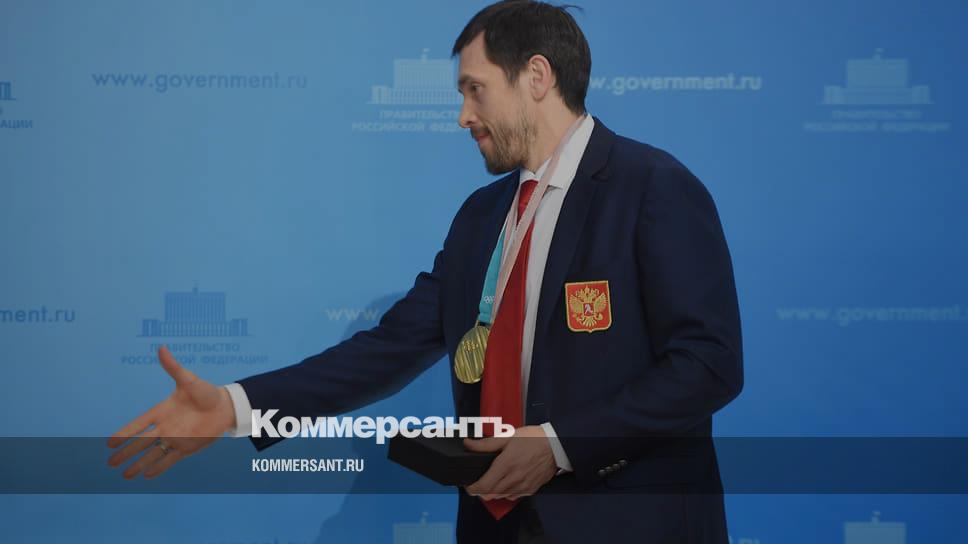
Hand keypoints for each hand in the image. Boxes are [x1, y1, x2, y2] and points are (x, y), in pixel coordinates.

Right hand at [106, 345, 235, 478]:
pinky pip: (170, 460)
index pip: (138, 424)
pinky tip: (146, 477)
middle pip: (141, 443)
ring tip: (124, 476)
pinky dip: (159, 468)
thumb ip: (173, 367)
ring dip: (139, 464)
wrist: (226, 407)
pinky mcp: (187, 448)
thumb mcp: (188, 380)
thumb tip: (162, 348)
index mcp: (162, 411)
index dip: (124, 433)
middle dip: (126, 453)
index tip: (109, 443)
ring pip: (152, 454)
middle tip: (109, 463)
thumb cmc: (206, 392)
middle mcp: (165, 427)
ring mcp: (175, 439)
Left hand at [463, 425, 556, 500]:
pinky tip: (508, 481)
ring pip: (500, 497)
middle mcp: (513, 479)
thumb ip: (486, 444)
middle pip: (489, 495)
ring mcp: (523, 486)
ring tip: (493, 480)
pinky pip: (513, 497)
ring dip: (493, 492)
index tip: (468, 484)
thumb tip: (468, 444)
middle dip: (480, 490)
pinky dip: (506, 492)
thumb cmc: (533, 439)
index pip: (482, 486)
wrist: (557, 445)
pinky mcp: (531, 489)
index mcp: (506, 465)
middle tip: (479, 480)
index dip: (471, 488)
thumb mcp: (508, 436)